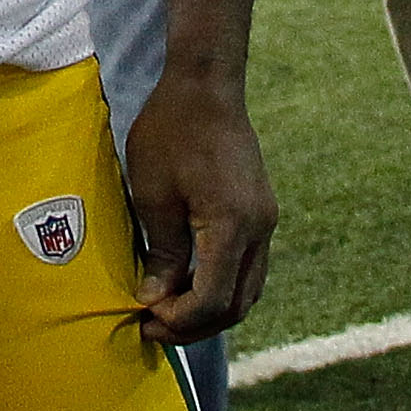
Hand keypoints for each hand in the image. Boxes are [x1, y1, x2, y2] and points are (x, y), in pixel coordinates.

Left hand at [119, 73, 275, 346]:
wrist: (206, 84)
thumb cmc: (171, 132)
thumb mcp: (153, 195)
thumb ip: (162, 252)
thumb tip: (156, 298)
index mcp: (232, 226)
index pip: (213, 300)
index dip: (178, 320)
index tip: (144, 317)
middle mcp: (260, 230)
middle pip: (236, 304)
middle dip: (194, 325)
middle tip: (153, 326)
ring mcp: (266, 222)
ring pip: (247, 290)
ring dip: (210, 310)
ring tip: (168, 311)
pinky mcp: (261, 212)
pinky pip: (248, 267)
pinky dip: (221, 286)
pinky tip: (188, 283)